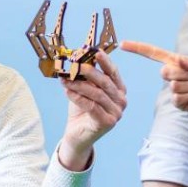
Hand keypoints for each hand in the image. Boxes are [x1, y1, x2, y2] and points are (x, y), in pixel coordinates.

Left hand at [56, 55, 127, 170]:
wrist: (77, 134)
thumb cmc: (82, 110)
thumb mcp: (85, 89)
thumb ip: (86, 76)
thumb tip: (78, 57)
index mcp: (119, 90)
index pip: (113, 73)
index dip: (105, 61)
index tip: (95, 51)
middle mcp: (121, 101)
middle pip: (105, 82)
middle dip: (89, 71)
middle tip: (75, 64)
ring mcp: (116, 113)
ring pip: (97, 94)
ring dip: (79, 84)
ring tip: (65, 79)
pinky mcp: (108, 123)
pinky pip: (91, 106)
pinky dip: (77, 97)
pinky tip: (67, 91)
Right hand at [122, 40, 187, 118]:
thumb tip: (178, 60)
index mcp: (176, 62)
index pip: (153, 54)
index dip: (138, 48)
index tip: (122, 44)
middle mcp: (172, 75)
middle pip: (165, 72)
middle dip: (184, 74)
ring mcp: (173, 89)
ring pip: (175, 85)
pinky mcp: (177, 102)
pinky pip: (178, 97)